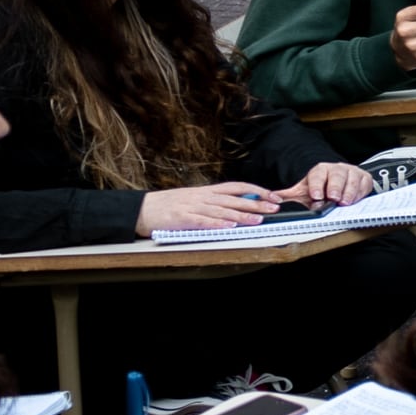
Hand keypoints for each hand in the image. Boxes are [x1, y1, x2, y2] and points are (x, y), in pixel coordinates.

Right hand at [139, 182, 283, 232]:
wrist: (141, 209)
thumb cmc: (168, 205)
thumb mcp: (194, 198)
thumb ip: (214, 201)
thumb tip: (239, 204)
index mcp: (206, 191)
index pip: (236, 187)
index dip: (256, 191)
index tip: (273, 196)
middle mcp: (202, 197)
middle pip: (233, 199)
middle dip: (256, 203)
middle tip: (274, 208)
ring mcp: (191, 207)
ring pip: (221, 210)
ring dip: (241, 215)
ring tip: (258, 219)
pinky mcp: (181, 219)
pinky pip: (203, 221)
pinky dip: (217, 224)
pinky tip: (230, 227)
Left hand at [292, 163, 381, 206]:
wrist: (338, 183)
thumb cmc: (320, 188)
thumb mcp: (303, 191)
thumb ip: (289, 195)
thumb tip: (272, 198)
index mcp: (320, 170)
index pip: (317, 175)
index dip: (316, 185)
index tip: (315, 195)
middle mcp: (337, 169)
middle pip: (337, 175)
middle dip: (335, 187)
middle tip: (333, 198)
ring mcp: (352, 173)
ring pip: (352, 179)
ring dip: (349, 192)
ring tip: (345, 202)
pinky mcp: (364, 178)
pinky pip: (364, 184)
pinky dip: (360, 193)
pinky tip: (355, 200)